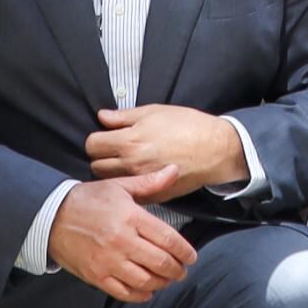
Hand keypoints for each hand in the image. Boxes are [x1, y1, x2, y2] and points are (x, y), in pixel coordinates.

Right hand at [45, 179, 193, 300]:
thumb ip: (150, 183)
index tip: (191, 257)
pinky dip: (140, 295)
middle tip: (182, 270)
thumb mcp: (119, 186)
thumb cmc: (88, 200)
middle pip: (161, 263)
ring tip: (166, 279)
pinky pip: (124, 293)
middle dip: (177, 270)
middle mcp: (122, 242)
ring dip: (162, 283)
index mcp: (131, 218)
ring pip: (145, 281)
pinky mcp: (96, 276)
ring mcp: (108, 262)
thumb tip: (174, 170)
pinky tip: (147, 290)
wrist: (51, 216)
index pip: (168, 239)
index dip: (185, 252)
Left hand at [87, 103, 245, 201]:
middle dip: (101, 157)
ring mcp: (142, 182)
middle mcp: (131, 164)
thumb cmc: (188, 126)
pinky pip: (131, 191)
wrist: (215, 150)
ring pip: (111, 181)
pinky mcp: (153, 195)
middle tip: (114, 150)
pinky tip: (139, 174)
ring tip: (125, 162)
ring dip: (113, 172)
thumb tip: (102, 117)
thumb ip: (124, 116)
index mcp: (130, 141)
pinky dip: (130, 185)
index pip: (92, 145)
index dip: (97, 139)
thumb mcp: (154, 111)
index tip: (106, 137)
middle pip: (96, 166)